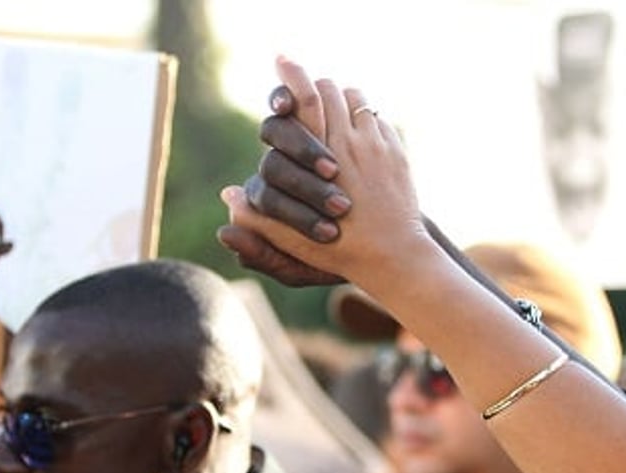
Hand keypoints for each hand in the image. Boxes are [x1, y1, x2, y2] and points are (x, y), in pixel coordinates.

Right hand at [223, 68, 426, 283]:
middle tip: (303, 95)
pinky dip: (363, 118)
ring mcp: (377, 145)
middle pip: (329, 89)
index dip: (291, 78)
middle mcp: (350, 142)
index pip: (305, 97)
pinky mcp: (397, 152)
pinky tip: (355, 135)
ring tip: (330, 116)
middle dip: (313, 88)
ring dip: (340, 101)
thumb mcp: (294, 240)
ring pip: (354, 98)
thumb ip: (260, 217)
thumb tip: (228, 194)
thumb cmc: (341, 253)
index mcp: (321, 156)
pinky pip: (377, 118)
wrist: (396, 258)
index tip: (282, 62)